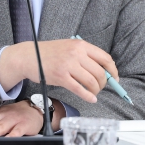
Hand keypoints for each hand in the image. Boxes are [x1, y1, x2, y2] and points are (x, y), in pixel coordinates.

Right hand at [0, 38, 117, 102]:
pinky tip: (91, 99)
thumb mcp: (69, 47)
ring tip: (93, 92)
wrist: (29, 56)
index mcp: (81, 45)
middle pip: (100, 72)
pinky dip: (88, 96)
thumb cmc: (49, 53)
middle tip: (101, 87)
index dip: (113, 70)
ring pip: (91, 82)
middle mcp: (76, 53)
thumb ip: (84, 56)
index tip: (114, 78)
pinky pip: (79, 89)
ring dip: (96, 90)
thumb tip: (103, 71)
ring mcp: (68, 65)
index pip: (105, 58)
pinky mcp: (61, 77)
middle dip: (104, 84)